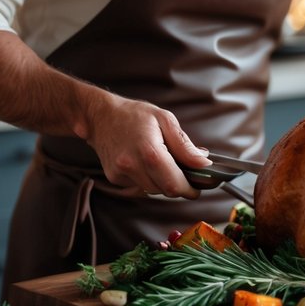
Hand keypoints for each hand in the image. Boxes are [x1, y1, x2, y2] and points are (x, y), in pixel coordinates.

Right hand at [78, 91, 210, 198]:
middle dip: (177, 184)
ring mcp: (121, 174)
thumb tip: (203, 164)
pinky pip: (139, 186)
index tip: (197, 188)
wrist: (101, 116)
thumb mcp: (165, 120)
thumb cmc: (134, 115)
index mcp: (149, 151)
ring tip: (161, 161)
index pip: (174, 184)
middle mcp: (132, 166)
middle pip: (164, 190)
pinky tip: (144, 162)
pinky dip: (148, 179)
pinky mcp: (114, 178)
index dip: (189, 190)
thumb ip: (185, 145)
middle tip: (182, 170)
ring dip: (162, 182)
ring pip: (152, 190)